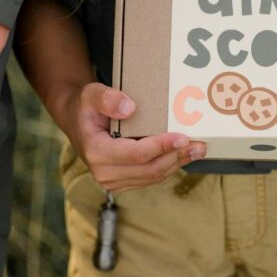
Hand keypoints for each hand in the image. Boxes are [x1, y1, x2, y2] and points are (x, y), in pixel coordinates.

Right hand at [50, 82, 205, 191]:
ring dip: (177, 163)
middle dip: (176, 157)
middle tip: (200, 145)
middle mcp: (103, 172)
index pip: (136, 154)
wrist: (76, 120)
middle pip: (149, 169)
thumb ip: (106, 98)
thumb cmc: (85, 106)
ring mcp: (112, 181)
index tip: (183, 137)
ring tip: (198, 150)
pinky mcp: (122, 183)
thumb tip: (129, 108)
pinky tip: (183, 155)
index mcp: (96, 151)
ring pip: (153, 176)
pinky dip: (169, 166)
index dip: (161, 146)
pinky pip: (150, 177)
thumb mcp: (90, 93)